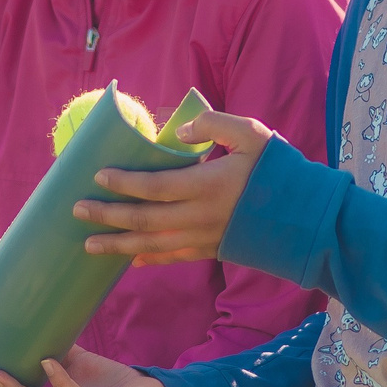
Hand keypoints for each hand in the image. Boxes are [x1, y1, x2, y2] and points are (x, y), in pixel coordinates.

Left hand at [74, 109, 270, 266]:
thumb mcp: (252, 135)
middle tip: (77, 211)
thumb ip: (213, 125)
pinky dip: (149, 260)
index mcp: (208, 185)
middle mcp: (200, 217)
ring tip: (88, 246)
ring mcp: (204, 238)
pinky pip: (173, 258)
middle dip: (108, 216)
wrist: (310, 218)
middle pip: (144, 220)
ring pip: (152, 246)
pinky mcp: (211, 251)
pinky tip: (130, 261)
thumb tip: (175, 133)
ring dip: (118, 246)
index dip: (124, 183)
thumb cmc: (279, 170)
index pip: (155, 186)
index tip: (98, 176)